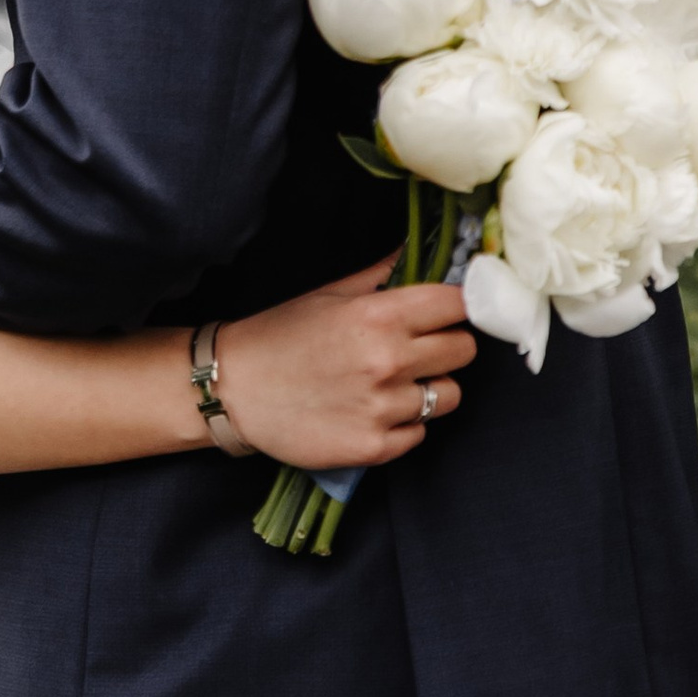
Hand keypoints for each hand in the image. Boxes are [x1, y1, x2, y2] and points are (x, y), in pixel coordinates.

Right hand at [214, 262, 475, 472]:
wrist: (233, 390)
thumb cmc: (282, 335)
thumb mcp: (331, 293)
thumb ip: (384, 273)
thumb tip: (422, 249)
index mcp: (378, 316)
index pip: (457, 305)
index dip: (456, 306)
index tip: (448, 311)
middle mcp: (387, 361)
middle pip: (464, 350)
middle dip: (446, 345)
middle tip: (418, 348)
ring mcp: (383, 408)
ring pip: (448, 395)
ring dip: (428, 388)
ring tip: (392, 384)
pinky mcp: (374, 447)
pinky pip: (420, 433)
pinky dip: (403, 424)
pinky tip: (372, 412)